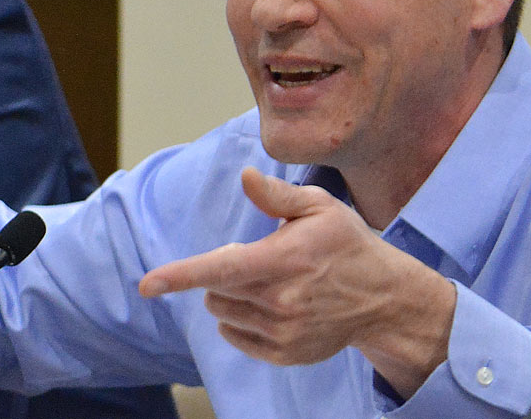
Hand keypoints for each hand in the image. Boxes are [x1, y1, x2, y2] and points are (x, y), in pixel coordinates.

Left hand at [139, 168, 455, 396]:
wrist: (384, 300)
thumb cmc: (347, 246)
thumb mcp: (320, 208)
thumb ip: (277, 195)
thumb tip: (245, 177)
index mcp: (284, 261)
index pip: (220, 270)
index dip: (179, 276)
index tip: (147, 284)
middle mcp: (280, 302)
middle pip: (215, 291)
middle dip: (221, 273)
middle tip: (259, 260)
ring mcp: (282, 332)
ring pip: (222, 313)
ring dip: (230, 296)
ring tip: (268, 282)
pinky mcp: (284, 354)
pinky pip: (236, 336)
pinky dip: (239, 320)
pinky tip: (270, 306)